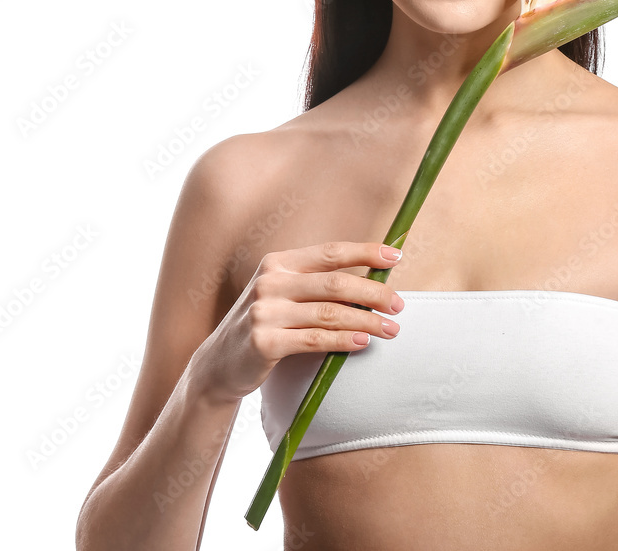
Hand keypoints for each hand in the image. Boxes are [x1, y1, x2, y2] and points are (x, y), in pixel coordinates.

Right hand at [192, 241, 404, 403]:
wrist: (218, 365)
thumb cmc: (265, 325)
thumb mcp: (284, 294)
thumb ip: (318, 284)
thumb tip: (374, 281)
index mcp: (279, 262)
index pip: (331, 252)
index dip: (366, 252)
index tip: (396, 257)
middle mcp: (270, 281)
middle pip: (336, 283)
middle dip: (374, 293)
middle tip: (399, 305)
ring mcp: (264, 311)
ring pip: (330, 313)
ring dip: (367, 321)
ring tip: (392, 329)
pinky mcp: (264, 342)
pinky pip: (315, 339)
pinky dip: (344, 340)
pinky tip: (363, 342)